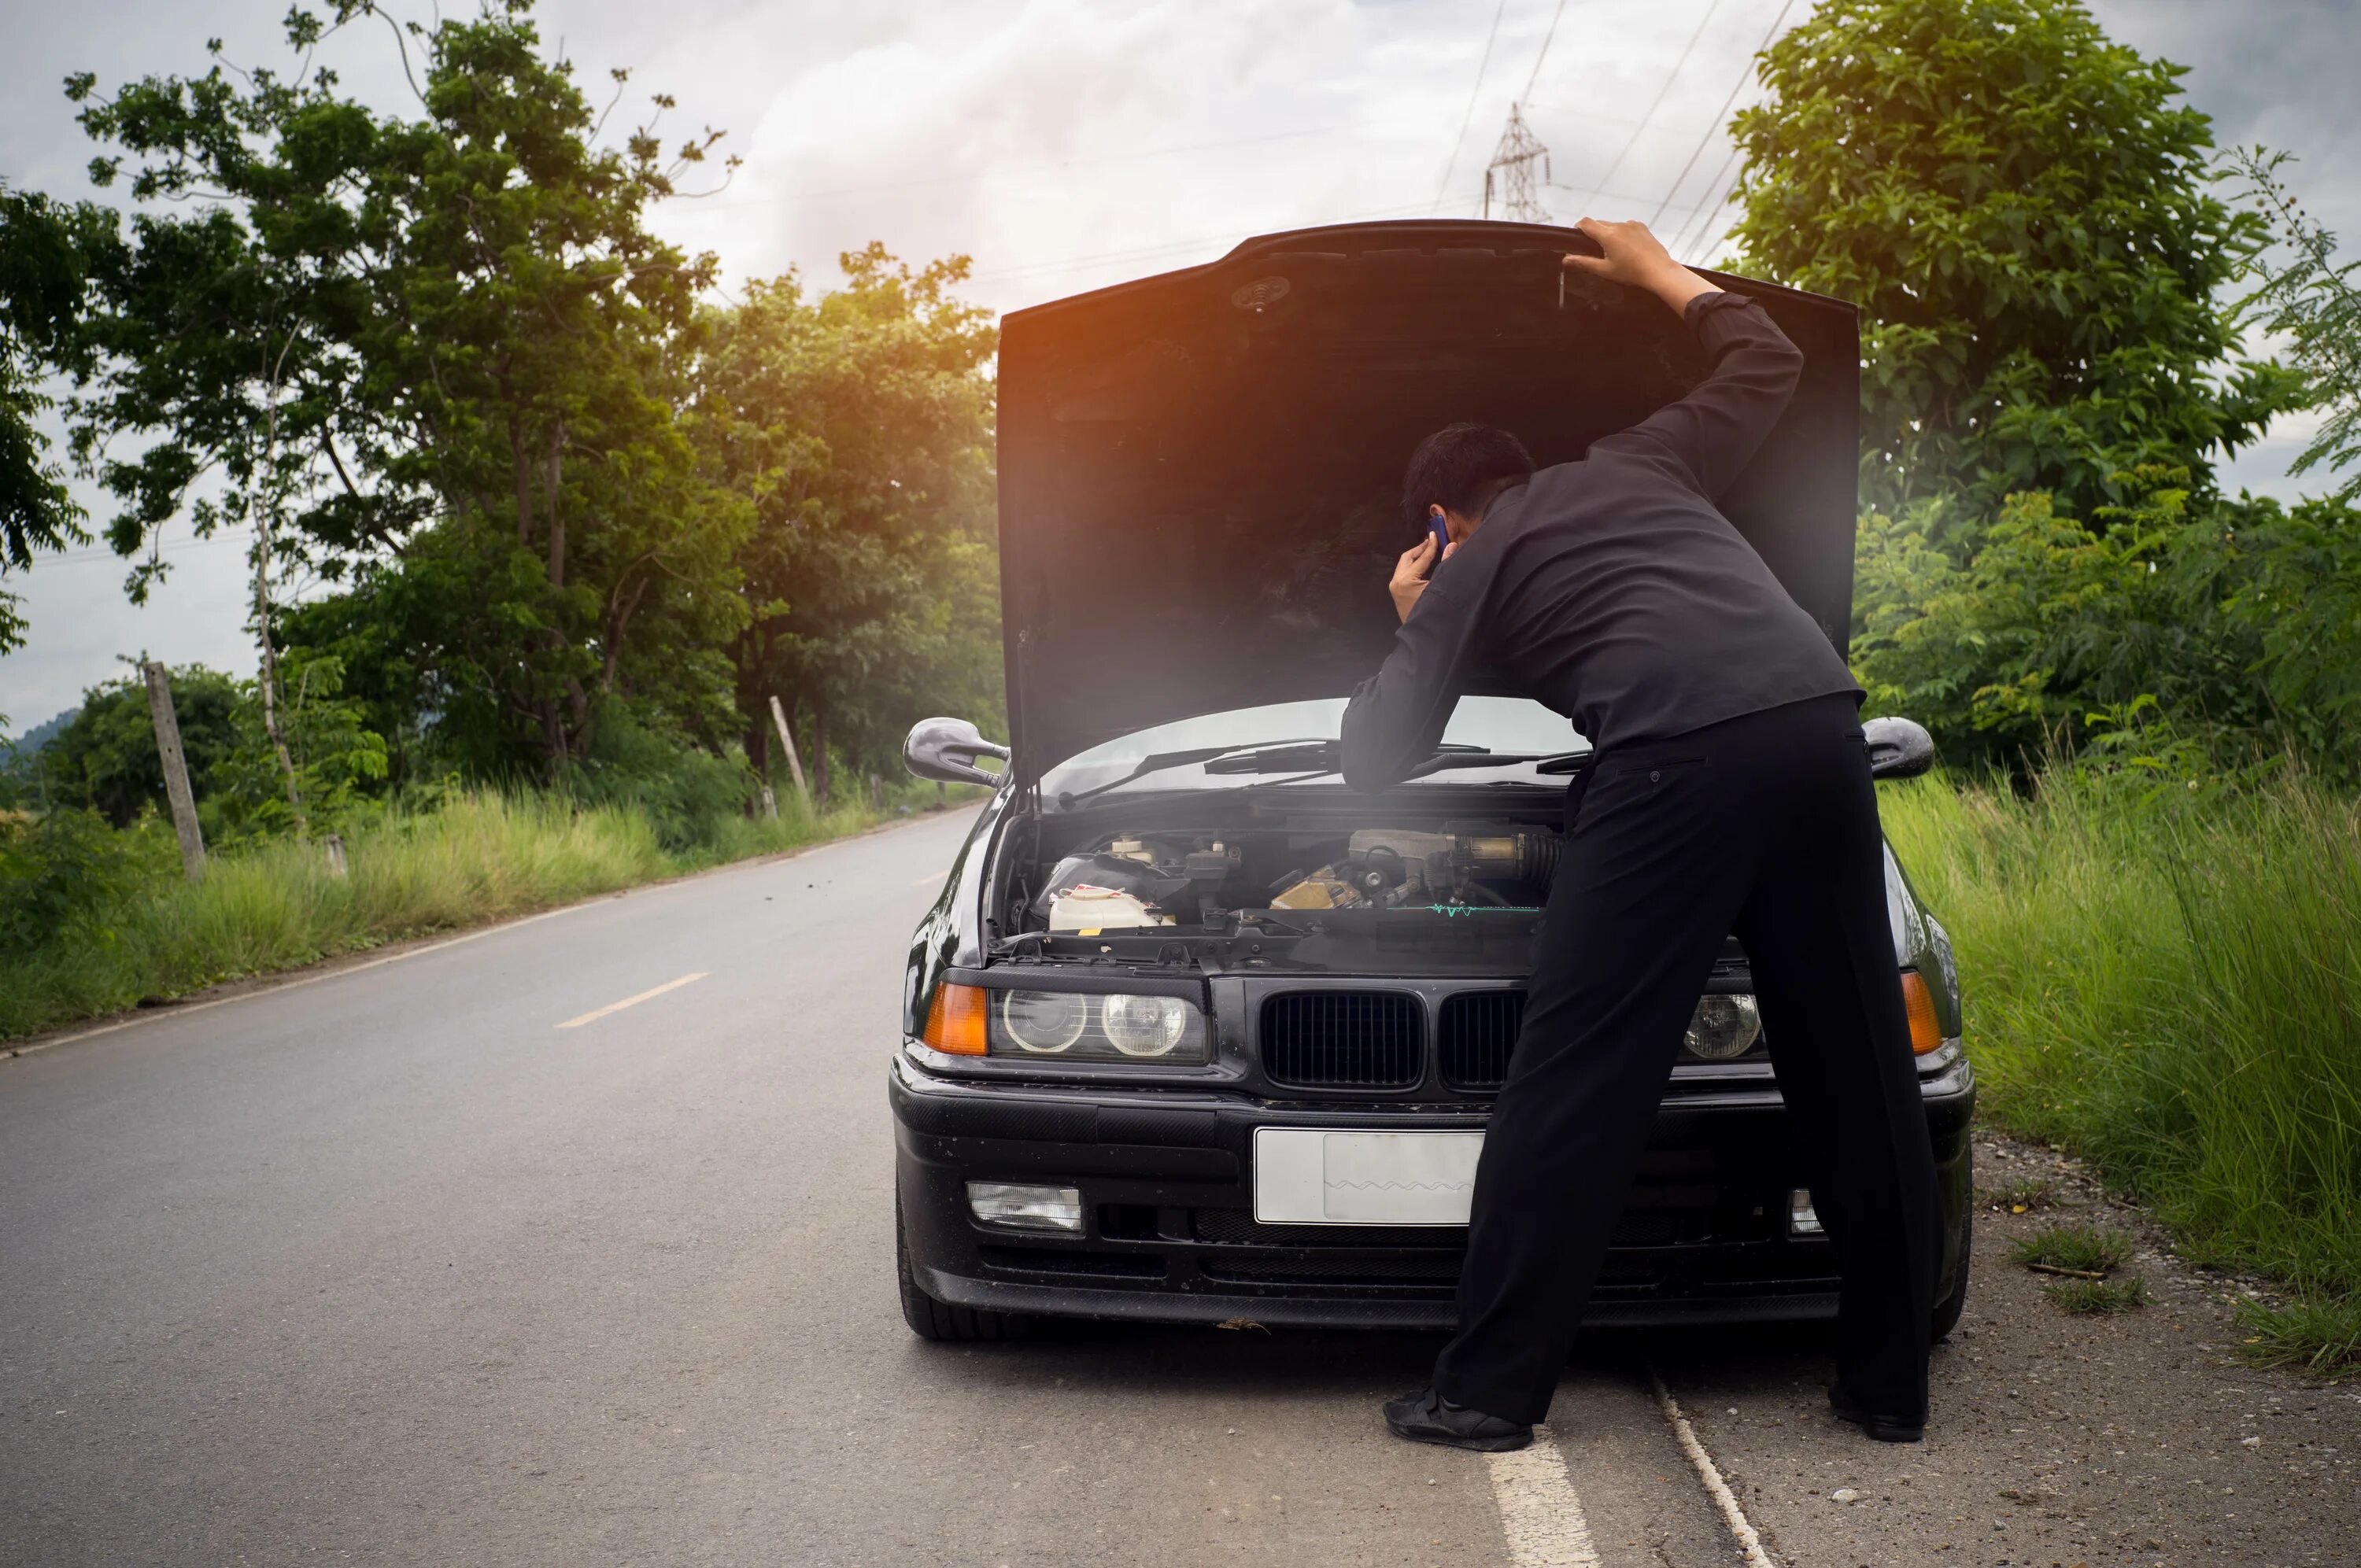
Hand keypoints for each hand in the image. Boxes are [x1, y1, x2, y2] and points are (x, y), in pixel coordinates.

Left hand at [1389, 532, 1455, 622]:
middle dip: (1420, 548)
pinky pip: (1403, 572)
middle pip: (1407, 557)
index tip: (1436, 535)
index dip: (1430, 545)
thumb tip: (1452, 545)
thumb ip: (1445, 564)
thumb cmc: (1432, 610)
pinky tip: (1423, 563)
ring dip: (1416, 556)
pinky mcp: (1396, 591)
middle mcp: (1397, 581)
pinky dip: (1412, 565)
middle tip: (1432, 541)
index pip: (1421, 558)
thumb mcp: (1439, 586)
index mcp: (1406, 580)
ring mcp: (1394, 587)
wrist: (1422, 632)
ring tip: (1428, 550)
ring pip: (1404, 564)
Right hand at [1563, 217, 1720, 314]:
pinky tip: (1628, 249)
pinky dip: (1623, 235)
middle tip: (1597, 251)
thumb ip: (1584, 262)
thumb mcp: (1605, 270)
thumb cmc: (1632, 273)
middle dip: (1595, 234)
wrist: (1659, 271)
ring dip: (1610, 235)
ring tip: (1615, 253)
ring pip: (1613, 225)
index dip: (1579, 227)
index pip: (1586, 222)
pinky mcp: (1641, 227)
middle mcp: (1619, 225)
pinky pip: (1626, 227)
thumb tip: (1566, 259)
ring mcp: (1632, 224)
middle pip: (1599, 224)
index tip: (1577, 235)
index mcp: (1608, 235)